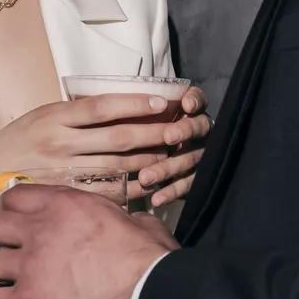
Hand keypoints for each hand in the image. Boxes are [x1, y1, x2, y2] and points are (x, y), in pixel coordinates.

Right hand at [0, 89, 209, 188]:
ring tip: (172, 155)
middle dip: (152, 134)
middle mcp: (61, 143)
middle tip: (178, 131)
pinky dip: (130, 187)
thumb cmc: (24, 137)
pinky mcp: (65, 193)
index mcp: (56, 117)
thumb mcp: (46, 113)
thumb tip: (126, 105)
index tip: (162, 102)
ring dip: (148, 161)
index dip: (134, 104)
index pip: (102, 107)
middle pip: (117, 137)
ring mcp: (63, 170)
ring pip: (116, 165)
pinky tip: (149, 183)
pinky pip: (104, 191)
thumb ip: (79, 112)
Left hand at [0, 184, 175, 298]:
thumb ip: (122, 218)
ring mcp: (29, 267)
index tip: (15, 222)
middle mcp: (40, 230)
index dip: (10, 210)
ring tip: (4, 282)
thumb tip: (129, 223)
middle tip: (9, 250)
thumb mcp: (139, 224)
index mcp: (65, 205)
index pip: (15, 196)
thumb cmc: (152, 263)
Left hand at [134, 86, 210, 208]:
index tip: (185, 104)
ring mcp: (197, 153)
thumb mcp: (126, 115)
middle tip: (168, 136)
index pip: (197, 98)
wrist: (143, 161)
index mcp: (185, 108)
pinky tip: (156, 200)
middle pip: (199, 127)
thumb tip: (98, 100)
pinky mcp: (192, 176)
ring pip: (192, 158)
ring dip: (169, 167)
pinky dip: (171, 191)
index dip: (195, 99)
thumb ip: (124, 108)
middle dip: (184, 130)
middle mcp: (196, 129)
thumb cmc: (127, 127)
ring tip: (146, 177)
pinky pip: (187, 184)